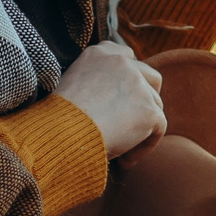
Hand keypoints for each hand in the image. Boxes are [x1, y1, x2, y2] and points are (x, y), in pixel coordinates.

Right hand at [56, 41, 165, 157]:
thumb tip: (110, 105)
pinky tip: (125, 161)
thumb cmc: (57, 121)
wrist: (61, 133)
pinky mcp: (149, 109)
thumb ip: (93, 85)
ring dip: (142, 128)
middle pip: (151, 78)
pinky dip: (145, 146)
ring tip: (122, 150)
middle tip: (132, 124)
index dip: (131, 77)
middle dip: (146, 100)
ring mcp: (138, 84)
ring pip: (155, 106)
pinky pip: (158, 129)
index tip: (124, 98)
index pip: (127, 56)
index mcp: (98, 54)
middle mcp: (121, 63)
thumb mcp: (69, 89)